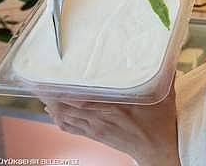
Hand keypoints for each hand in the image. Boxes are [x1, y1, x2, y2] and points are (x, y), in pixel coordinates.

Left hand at [41, 86, 178, 165]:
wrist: (158, 149)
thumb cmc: (160, 123)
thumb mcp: (163, 95)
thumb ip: (164, 74)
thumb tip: (167, 56)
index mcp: (114, 106)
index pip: (80, 97)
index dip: (60, 89)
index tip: (48, 78)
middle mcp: (100, 117)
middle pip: (66, 105)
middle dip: (50, 94)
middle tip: (38, 81)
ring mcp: (96, 127)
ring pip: (66, 116)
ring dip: (52, 105)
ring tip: (42, 93)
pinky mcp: (96, 135)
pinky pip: (71, 127)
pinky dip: (59, 120)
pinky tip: (53, 113)